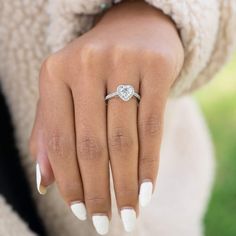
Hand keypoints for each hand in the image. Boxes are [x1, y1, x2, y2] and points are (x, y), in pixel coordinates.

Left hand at [29, 1, 183, 233]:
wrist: (134, 30)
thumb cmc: (98, 67)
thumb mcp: (67, 91)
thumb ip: (52, 131)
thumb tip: (45, 182)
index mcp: (55, 71)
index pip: (58, 139)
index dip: (69, 181)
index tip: (81, 211)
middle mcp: (86, 63)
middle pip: (91, 144)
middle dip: (98, 191)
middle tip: (105, 223)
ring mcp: (122, 61)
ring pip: (123, 140)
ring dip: (126, 184)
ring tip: (128, 214)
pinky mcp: (155, 66)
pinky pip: (152, 126)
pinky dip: (149, 163)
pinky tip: (147, 190)